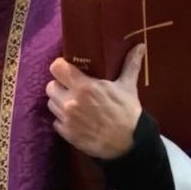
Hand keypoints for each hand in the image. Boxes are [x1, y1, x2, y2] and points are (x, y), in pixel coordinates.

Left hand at [47, 42, 145, 159]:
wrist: (128, 143)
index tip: (67, 69)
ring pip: (51, 104)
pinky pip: (56, 122)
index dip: (60, 67)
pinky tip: (75, 119)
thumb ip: (130, 64)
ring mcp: (67, 119)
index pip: (56, 68)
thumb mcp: (128, 86)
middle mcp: (70, 101)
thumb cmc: (127, 112)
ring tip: (73, 103)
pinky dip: (63, 120)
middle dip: (59, 86)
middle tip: (71, 88)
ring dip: (59, 102)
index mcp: (84, 86)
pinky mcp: (66, 134)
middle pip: (50, 86)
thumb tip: (140, 46)